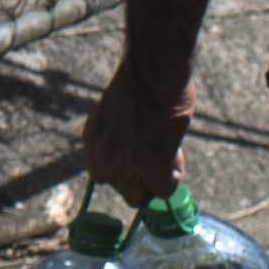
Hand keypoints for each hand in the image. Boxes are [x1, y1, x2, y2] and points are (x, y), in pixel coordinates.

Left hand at [75, 74, 185, 207]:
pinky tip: (176, 155)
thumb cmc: (138, 82)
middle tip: (157, 159)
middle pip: (123, 191)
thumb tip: (136, 154)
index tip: (138, 159)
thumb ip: (117, 137)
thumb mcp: (114, 112)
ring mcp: (126, 166)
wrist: (152, 72)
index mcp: (92, 141)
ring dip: (157, 180)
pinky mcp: (152, 167)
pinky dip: (174, 177)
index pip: (103, 175)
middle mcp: (103, 158)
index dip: (125, 170)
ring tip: (168, 153)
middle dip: (141, 180)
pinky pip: (165, 190)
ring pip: (141, 196)